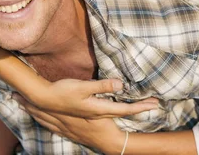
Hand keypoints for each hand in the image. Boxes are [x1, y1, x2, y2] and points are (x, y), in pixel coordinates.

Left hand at [14, 94, 127, 153]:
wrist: (108, 141)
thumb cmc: (103, 124)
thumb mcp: (102, 104)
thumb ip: (101, 87)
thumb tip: (108, 80)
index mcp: (66, 113)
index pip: (43, 105)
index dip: (30, 98)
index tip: (17, 91)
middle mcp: (62, 121)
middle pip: (39, 112)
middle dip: (27, 104)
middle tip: (14, 96)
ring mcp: (64, 128)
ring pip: (43, 119)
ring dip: (32, 112)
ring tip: (21, 105)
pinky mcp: (68, 133)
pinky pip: (51, 127)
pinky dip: (42, 122)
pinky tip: (39, 120)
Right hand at [20, 78, 157, 118]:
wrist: (44, 100)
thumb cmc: (64, 91)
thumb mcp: (84, 87)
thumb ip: (103, 86)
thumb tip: (121, 84)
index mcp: (99, 108)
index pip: (125, 109)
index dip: (140, 107)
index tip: (155, 104)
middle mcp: (97, 113)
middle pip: (123, 112)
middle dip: (139, 108)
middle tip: (154, 104)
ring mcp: (91, 114)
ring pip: (115, 113)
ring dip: (129, 110)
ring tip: (140, 105)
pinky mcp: (86, 112)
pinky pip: (106, 113)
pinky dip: (117, 111)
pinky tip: (116, 108)